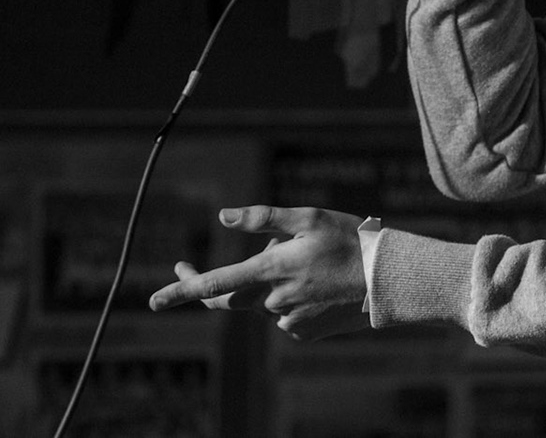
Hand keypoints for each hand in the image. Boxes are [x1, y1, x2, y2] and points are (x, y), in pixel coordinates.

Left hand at [148, 205, 371, 340]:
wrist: (389, 279)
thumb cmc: (351, 240)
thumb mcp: (310, 217)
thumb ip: (264, 218)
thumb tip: (223, 217)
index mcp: (272, 269)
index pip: (215, 284)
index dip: (182, 289)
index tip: (154, 299)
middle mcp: (274, 300)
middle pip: (230, 298)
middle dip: (214, 285)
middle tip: (195, 270)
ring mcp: (288, 320)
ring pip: (263, 301)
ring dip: (270, 283)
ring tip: (307, 262)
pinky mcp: (303, 332)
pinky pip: (284, 315)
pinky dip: (290, 299)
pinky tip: (317, 285)